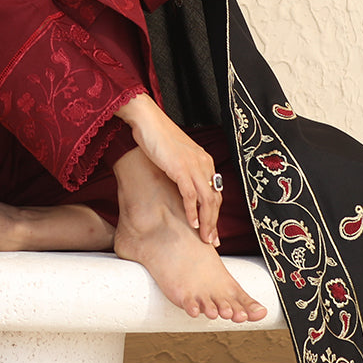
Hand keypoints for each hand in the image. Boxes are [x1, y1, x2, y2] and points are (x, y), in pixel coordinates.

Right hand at [115, 94, 221, 243]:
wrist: (146, 120)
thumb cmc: (156, 137)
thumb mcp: (174, 156)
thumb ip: (181, 169)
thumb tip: (180, 186)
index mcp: (204, 161)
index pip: (215, 192)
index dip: (215, 213)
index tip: (213, 230)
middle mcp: (203, 164)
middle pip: (215, 199)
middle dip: (215, 223)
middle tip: (212, 241)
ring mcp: (193, 166)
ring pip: (207, 200)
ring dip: (207, 222)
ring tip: (204, 238)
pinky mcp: (180, 168)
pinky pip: (191, 195)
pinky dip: (193, 211)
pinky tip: (192, 223)